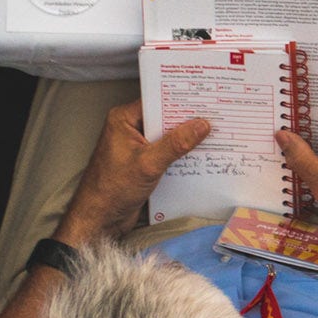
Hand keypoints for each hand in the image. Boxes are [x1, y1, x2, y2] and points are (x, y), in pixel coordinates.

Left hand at [59, 101, 210, 242]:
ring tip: (215, 134)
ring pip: (168, 136)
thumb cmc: (113, 188)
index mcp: (124, 120)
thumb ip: (176, 143)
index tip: (206, 98)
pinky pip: (168, 151)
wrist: (100, 219)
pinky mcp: (145, 161)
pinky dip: (182, 153)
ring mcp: (138, 146)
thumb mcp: (148, 163)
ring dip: (187, 138)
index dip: (181, 100)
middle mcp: (130, 129)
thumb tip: (202, 125)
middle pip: (165, 118)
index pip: (157, 101)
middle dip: (188, 120)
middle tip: (217, 116)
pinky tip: (201, 154)